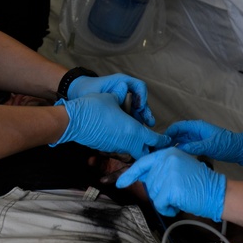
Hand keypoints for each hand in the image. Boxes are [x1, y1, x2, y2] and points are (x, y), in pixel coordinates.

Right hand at [52, 93, 170, 159]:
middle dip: (150, 149)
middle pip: (145, 152)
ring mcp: (116, 147)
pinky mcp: (106, 148)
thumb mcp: (112, 98)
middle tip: (154, 144)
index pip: (154, 139)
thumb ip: (121, 95)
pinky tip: (122, 137)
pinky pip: (120, 149)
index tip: (168, 140)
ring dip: (136, 147)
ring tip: (139, 140)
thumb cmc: (94, 108)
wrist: (73, 121)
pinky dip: (124, 145)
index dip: (163, 140)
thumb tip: (124, 89)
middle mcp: (127, 142)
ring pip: (132, 151)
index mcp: (134, 130)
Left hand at [68, 73, 155, 126]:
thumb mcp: (99, 91)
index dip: (142, 96)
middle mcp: (125, 91)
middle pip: (141, 100)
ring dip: (140, 120)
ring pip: (137, 110)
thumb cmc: (87, 90)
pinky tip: (133, 132)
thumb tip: (127, 96)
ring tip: (143, 130)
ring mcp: (124, 101)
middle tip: (149, 123)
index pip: (139, 86)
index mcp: (122, 82)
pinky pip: (130, 116)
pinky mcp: (120, 110)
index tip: (139, 107)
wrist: (77, 94)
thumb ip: (111, 94)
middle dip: (145, 112)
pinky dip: (132, 123)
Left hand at [116, 147, 227, 220]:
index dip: (130, 174)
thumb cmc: (200, 183)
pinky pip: (159, 204)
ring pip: (153, 194)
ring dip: (165, 201)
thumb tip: (141, 176)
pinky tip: (180, 204)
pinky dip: (168, 209)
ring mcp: (167, 173)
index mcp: (168, 153)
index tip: (120, 183)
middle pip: (149, 183)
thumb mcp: (179, 167)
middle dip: (160, 192)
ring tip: (181, 195)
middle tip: (179, 190)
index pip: (143, 163)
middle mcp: (166, 160)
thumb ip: (161, 168)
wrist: (218, 192)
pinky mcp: (170, 189)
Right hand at [165, 120, 242, 165]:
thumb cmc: (226, 144)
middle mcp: (195, 131)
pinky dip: (180, 151)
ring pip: (181, 141)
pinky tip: (176, 158)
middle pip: (177, 134)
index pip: (178, 127)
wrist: (239, 150)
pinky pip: (186, 147)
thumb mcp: (210, 145)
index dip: (168, 133)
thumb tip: (179, 149)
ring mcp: (197, 139)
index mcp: (197, 127)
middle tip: (160, 150)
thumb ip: (195, 146)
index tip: (161, 142)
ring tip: (166, 155)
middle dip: (168, 140)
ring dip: (174, 146)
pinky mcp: (199, 146)